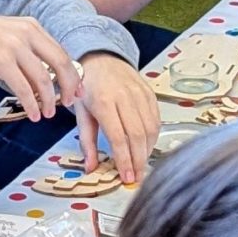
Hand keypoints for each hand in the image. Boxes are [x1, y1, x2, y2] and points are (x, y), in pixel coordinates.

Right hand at [0, 14, 82, 123]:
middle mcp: (27, 33)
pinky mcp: (1, 61)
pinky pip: (23, 87)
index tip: (77, 90)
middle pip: (59, 63)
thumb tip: (52, 76)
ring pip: (43, 78)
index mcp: (32, 26)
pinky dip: (31, 104)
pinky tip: (33, 114)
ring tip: (47, 113)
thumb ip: (31, 49)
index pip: (61, 52)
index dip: (73, 74)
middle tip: (68, 103)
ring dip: (48, 100)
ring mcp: (14, 46)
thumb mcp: (12, 36)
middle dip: (68, 86)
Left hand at [72, 52, 157, 185]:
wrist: (101, 59)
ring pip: (150, 128)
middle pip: (137, 135)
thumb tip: (90, 168)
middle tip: (136, 178)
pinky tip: (146, 148)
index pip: (118, 137)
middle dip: (138, 160)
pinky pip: (156, 119)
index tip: (126, 177)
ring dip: (147, 151)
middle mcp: (124, 97)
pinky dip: (153, 137)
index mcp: (104, 102)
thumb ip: (86, 142)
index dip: (124, 160)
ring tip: (140, 166)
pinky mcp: (149, 93)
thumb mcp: (81, 113)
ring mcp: (139, 94)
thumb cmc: (88, 86)